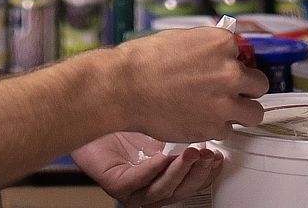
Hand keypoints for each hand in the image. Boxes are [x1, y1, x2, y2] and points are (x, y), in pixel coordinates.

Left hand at [74, 132, 223, 207]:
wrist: (89, 116)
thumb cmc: (122, 123)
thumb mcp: (161, 127)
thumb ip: (182, 133)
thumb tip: (211, 124)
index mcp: (163, 177)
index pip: (191, 183)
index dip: (207, 173)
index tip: (218, 158)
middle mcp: (148, 187)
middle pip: (180, 190)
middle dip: (197, 173)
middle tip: (206, 155)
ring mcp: (132, 190)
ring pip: (162, 190)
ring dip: (179, 172)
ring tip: (190, 153)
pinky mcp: (115, 185)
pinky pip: (137, 182)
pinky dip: (152, 170)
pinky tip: (162, 157)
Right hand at [108, 27, 267, 142]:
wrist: (124, 88)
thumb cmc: (143, 62)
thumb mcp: (181, 39)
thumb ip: (208, 47)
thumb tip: (219, 53)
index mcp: (222, 43)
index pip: (246, 55)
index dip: (234, 64)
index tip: (227, 71)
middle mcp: (230, 71)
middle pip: (259, 84)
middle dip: (245, 89)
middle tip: (228, 93)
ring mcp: (225, 101)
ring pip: (254, 113)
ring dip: (240, 112)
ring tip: (221, 111)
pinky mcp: (215, 127)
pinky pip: (228, 130)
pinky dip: (216, 128)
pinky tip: (198, 119)